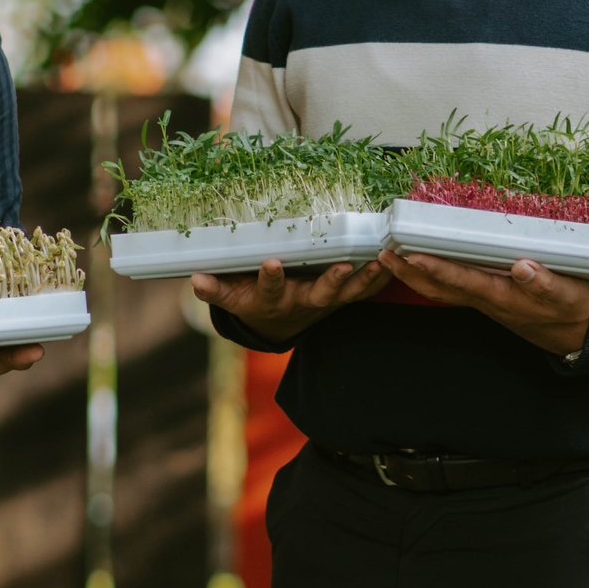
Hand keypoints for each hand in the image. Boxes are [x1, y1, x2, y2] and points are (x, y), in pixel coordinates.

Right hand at [190, 257, 393, 343]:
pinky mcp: (342, 299)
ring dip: (364, 280)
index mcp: (273, 300)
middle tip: (342, 266)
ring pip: (348, 294)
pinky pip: (364, 291)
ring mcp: (325, 303)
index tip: (270, 264)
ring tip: (378, 262)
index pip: (270, 289)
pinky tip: (394, 263)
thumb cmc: (252, 301)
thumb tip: (194, 279)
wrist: (276, 325)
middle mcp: (302, 302)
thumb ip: (216, 289)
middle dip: (331, 282)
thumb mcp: (231, 297)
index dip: (270, 279)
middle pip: (319, 295)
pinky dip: (379, 279)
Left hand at [376, 248, 588, 359]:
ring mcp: (485, 302)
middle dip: (410, 273)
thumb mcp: (568, 295)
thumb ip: (546, 283)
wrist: (581, 335)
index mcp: (503, 297)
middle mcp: (487, 301)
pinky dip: (431, 278)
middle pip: (440, 289)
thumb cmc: (575, 310)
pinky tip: (419, 267)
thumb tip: (522, 267)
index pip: (463, 281)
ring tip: (390, 258)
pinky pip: (452, 290)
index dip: (436, 269)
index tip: (411, 256)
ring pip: (442, 291)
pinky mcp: (489, 298)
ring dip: (414, 276)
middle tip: (382, 254)